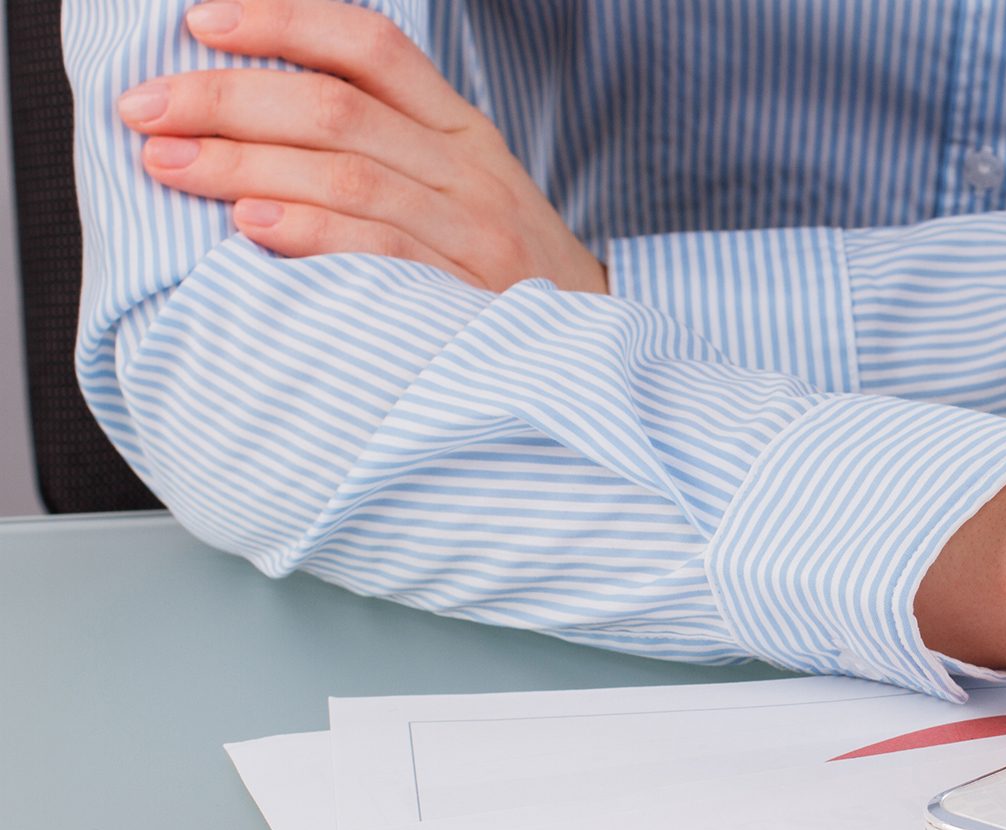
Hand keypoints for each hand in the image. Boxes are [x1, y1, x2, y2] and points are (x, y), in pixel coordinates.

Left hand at [116, 0, 606, 294]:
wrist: (592, 354)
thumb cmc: (500, 270)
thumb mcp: (460, 188)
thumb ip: (384, 146)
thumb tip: (253, 116)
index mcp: (462, 129)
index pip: (371, 47)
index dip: (282, 21)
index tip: (198, 21)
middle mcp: (471, 169)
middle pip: (337, 109)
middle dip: (227, 101)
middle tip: (147, 110)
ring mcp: (475, 231)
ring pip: (348, 173)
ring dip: (244, 164)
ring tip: (169, 164)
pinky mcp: (471, 295)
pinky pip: (381, 250)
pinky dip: (310, 233)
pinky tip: (250, 223)